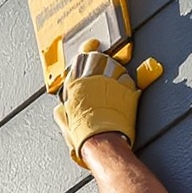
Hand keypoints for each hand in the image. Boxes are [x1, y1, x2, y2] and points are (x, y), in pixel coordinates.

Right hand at [52, 40, 166, 163]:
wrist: (102, 142)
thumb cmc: (84, 135)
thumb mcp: (64, 121)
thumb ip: (63, 109)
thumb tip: (61, 108)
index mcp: (75, 84)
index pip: (80, 59)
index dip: (85, 53)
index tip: (89, 49)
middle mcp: (93, 79)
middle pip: (99, 58)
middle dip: (101, 61)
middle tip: (103, 65)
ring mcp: (112, 83)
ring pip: (116, 65)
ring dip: (115, 70)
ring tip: (114, 77)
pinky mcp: (127, 91)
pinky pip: (129, 79)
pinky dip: (127, 82)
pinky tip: (124, 89)